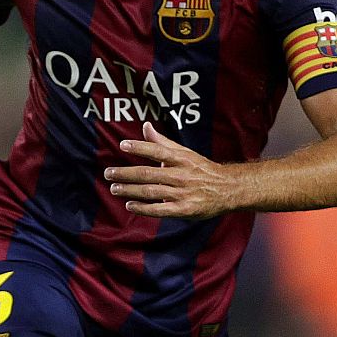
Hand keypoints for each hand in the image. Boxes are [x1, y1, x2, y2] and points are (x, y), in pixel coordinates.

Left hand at [106, 121, 236, 219]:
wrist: (228, 189)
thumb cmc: (201, 169)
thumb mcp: (184, 153)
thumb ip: (162, 142)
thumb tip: (145, 125)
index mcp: (181, 159)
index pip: (158, 151)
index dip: (140, 147)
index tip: (123, 145)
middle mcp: (181, 175)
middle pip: (148, 173)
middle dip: (125, 174)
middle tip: (108, 173)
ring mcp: (183, 193)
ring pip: (151, 191)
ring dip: (130, 190)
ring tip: (114, 188)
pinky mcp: (185, 210)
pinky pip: (160, 210)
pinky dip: (143, 208)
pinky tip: (130, 205)